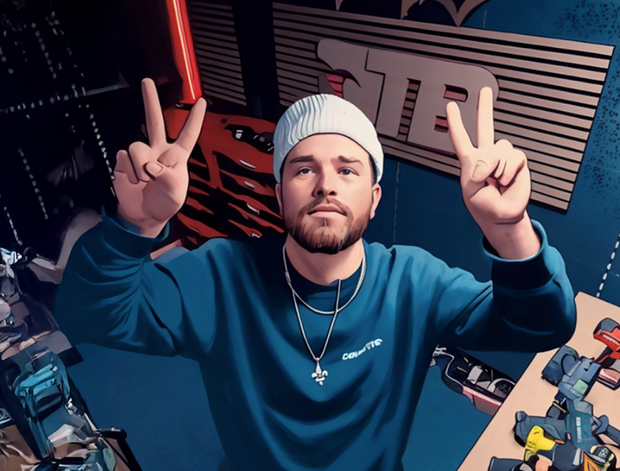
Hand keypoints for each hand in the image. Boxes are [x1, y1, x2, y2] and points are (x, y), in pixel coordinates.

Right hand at [113, 78, 206, 237]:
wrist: (143, 215)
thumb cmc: (164, 203)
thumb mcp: (175, 193)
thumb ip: (169, 178)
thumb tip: (152, 165)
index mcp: (176, 156)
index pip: (188, 134)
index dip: (195, 118)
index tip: (202, 101)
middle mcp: (158, 151)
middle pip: (154, 121)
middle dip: (150, 101)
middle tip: (147, 81)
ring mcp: (140, 155)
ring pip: (136, 146)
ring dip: (140, 165)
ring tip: (145, 180)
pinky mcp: (124, 161)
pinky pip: (123, 157)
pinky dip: (129, 171)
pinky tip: (133, 181)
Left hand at [446, 87, 539, 258]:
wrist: (502, 216)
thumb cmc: (484, 205)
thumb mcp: (472, 191)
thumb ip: (476, 173)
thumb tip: (489, 159)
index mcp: (470, 162)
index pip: (460, 139)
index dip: (455, 123)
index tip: (451, 106)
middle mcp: (487, 155)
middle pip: (485, 126)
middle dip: (485, 107)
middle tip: (485, 90)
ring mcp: (502, 157)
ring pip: (500, 147)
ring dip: (497, 167)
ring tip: (495, 181)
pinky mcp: (517, 161)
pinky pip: (514, 157)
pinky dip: (509, 170)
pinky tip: (506, 180)